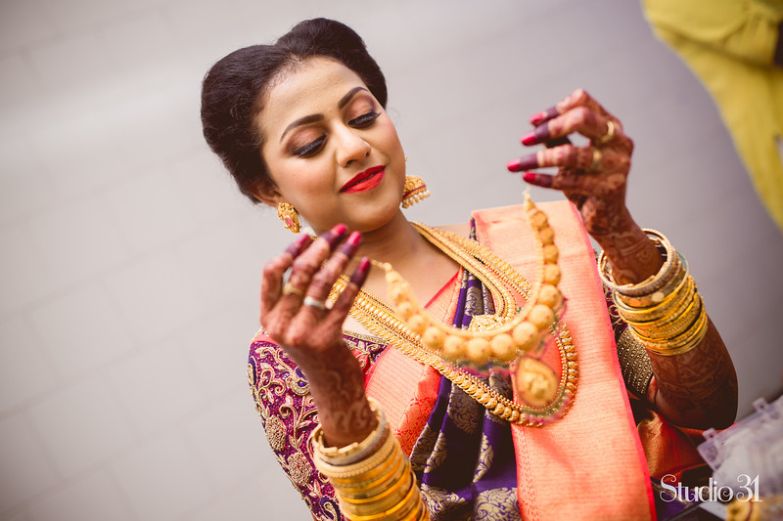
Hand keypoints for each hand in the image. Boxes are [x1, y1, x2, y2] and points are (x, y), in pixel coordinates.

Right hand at [260, 224, 375, 445]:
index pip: (271, 273)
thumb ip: (293, 295)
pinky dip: (356, 278)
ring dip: (341, 256)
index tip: (309, 234)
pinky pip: (344, 300)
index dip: (290, 250)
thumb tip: (309, 249)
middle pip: (299, 273)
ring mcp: (302, 334)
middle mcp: (280, 326)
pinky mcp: (326, 339)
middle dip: (321, 246)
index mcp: (268, 317)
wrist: (331, 387)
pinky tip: (367, 263)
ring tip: (356, 240)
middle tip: (340, 230)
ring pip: (322, 283)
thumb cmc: (314, 346)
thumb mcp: (294, 323)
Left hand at [507, 88, 634, 236]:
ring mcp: (616, 165)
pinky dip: (542, 179)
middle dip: (550, 127)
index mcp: (612, 127)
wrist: (608, 219)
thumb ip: (560, 139)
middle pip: (583, 118)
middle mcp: (619, 142)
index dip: (556, 109)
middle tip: (525, 139)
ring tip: (514, 164)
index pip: (584, 102)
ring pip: (570, 154)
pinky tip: (526, 178)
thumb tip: (536, 124)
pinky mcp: (606, 189)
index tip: (533, 122)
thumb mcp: (573, 157)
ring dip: (537, 159)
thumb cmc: (588, 183)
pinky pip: (567, 181)